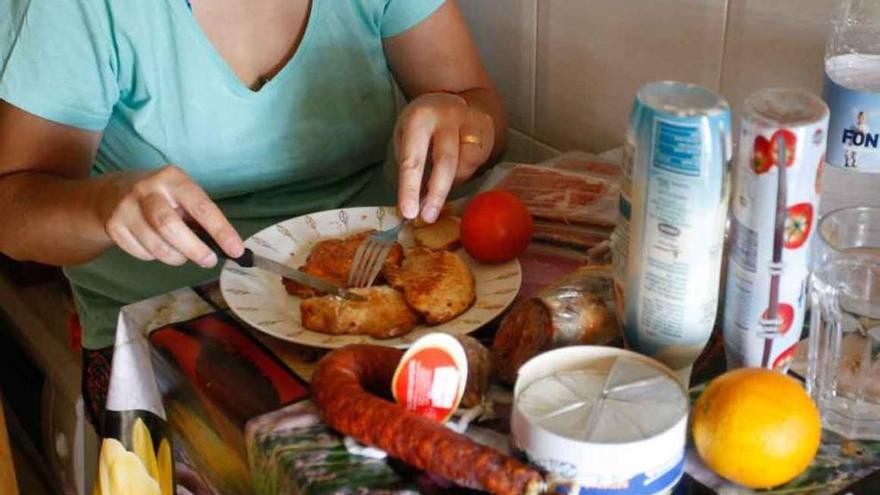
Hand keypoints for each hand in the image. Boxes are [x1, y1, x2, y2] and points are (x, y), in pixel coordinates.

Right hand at [96, 165, 243, 266]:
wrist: (113, 192)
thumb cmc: (161, 197)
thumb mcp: (182, 194)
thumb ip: (200, 216)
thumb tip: (226, 246)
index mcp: (173, 179)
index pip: (201, 207)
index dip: (221, 230)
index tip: (236, 250)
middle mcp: (146, 190)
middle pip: (169, 226)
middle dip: (194, 249)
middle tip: (208, 260)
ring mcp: (126, 207)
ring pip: (154, 244)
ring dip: (175, 257)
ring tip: (183, 256)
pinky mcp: (113, 225)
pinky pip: (140, 252)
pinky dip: (154, 257)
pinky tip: (158, 248)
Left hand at [395, 92, 493, 222]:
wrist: (452, 98)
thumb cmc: (422, 124)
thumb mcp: (406, 136)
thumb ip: (409, 164)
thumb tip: (411, 206)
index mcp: (420, 118)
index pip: (413, 159)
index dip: (410, 188)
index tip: (409, 213)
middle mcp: (447, 116)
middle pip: (446, 162)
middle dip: (437, 194)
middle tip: (428, 217)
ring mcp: (471, 121)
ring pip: (465, 165)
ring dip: (452, 183)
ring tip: (439, 185)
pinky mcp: (487, 128)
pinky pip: (477, 162)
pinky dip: (464, 173)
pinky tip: (456, 170)